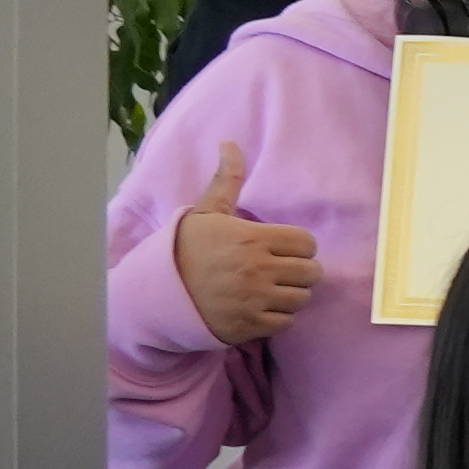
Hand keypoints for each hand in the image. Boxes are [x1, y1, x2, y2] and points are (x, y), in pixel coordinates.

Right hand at [169, 140, 322, 344]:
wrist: (157, 291)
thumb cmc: (186, 247)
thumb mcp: (206, 211)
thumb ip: (227, 180)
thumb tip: (230, 143)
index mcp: (253, 238)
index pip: (307, 243)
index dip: (299, 247)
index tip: (282, 249)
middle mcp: (257, 269)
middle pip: (312, 273)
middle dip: (300, 271)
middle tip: (280, 271)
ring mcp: (254, 299)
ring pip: (301, 298)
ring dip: (291, 295)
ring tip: (270, 289)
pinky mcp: (248, 325)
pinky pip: (286, 322)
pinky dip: (278, 317)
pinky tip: (260, 307)